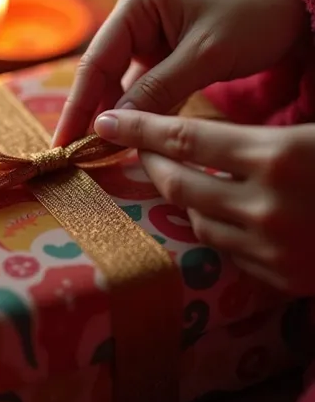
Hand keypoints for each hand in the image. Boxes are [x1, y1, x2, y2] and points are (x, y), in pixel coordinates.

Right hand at [53, 0, 305, 145]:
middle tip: (78, 158)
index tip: (63, 143)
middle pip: (103, 75)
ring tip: (100, 157)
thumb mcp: (204, 56)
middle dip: (94, 114)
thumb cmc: (251, 22)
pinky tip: (131, 143)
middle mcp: (134, 19)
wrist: (291, 16)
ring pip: (121, 88)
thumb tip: (110, 125)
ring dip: (117, 120)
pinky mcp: (163, 61)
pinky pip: (143, 93)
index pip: (98, 60)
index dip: (79, 104)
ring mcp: (147, 41)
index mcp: (137, 3)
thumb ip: (157, 90)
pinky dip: (140, 117)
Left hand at [94, 109, 314, 295]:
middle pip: (179, 186)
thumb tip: (198, 141)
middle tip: (140, 150)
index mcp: (276, 158)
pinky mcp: (283, 279)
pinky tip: (227, 215)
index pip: (186, 140)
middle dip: (150, 164)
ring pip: (198, 224)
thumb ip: (252, 139)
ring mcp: (272, 250)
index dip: (139, 129)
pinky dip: (219, 231)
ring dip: (185, 200)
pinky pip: (229, 253)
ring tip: (188, 180)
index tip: (108, 121)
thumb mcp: (307, 137)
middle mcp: (264, 207)